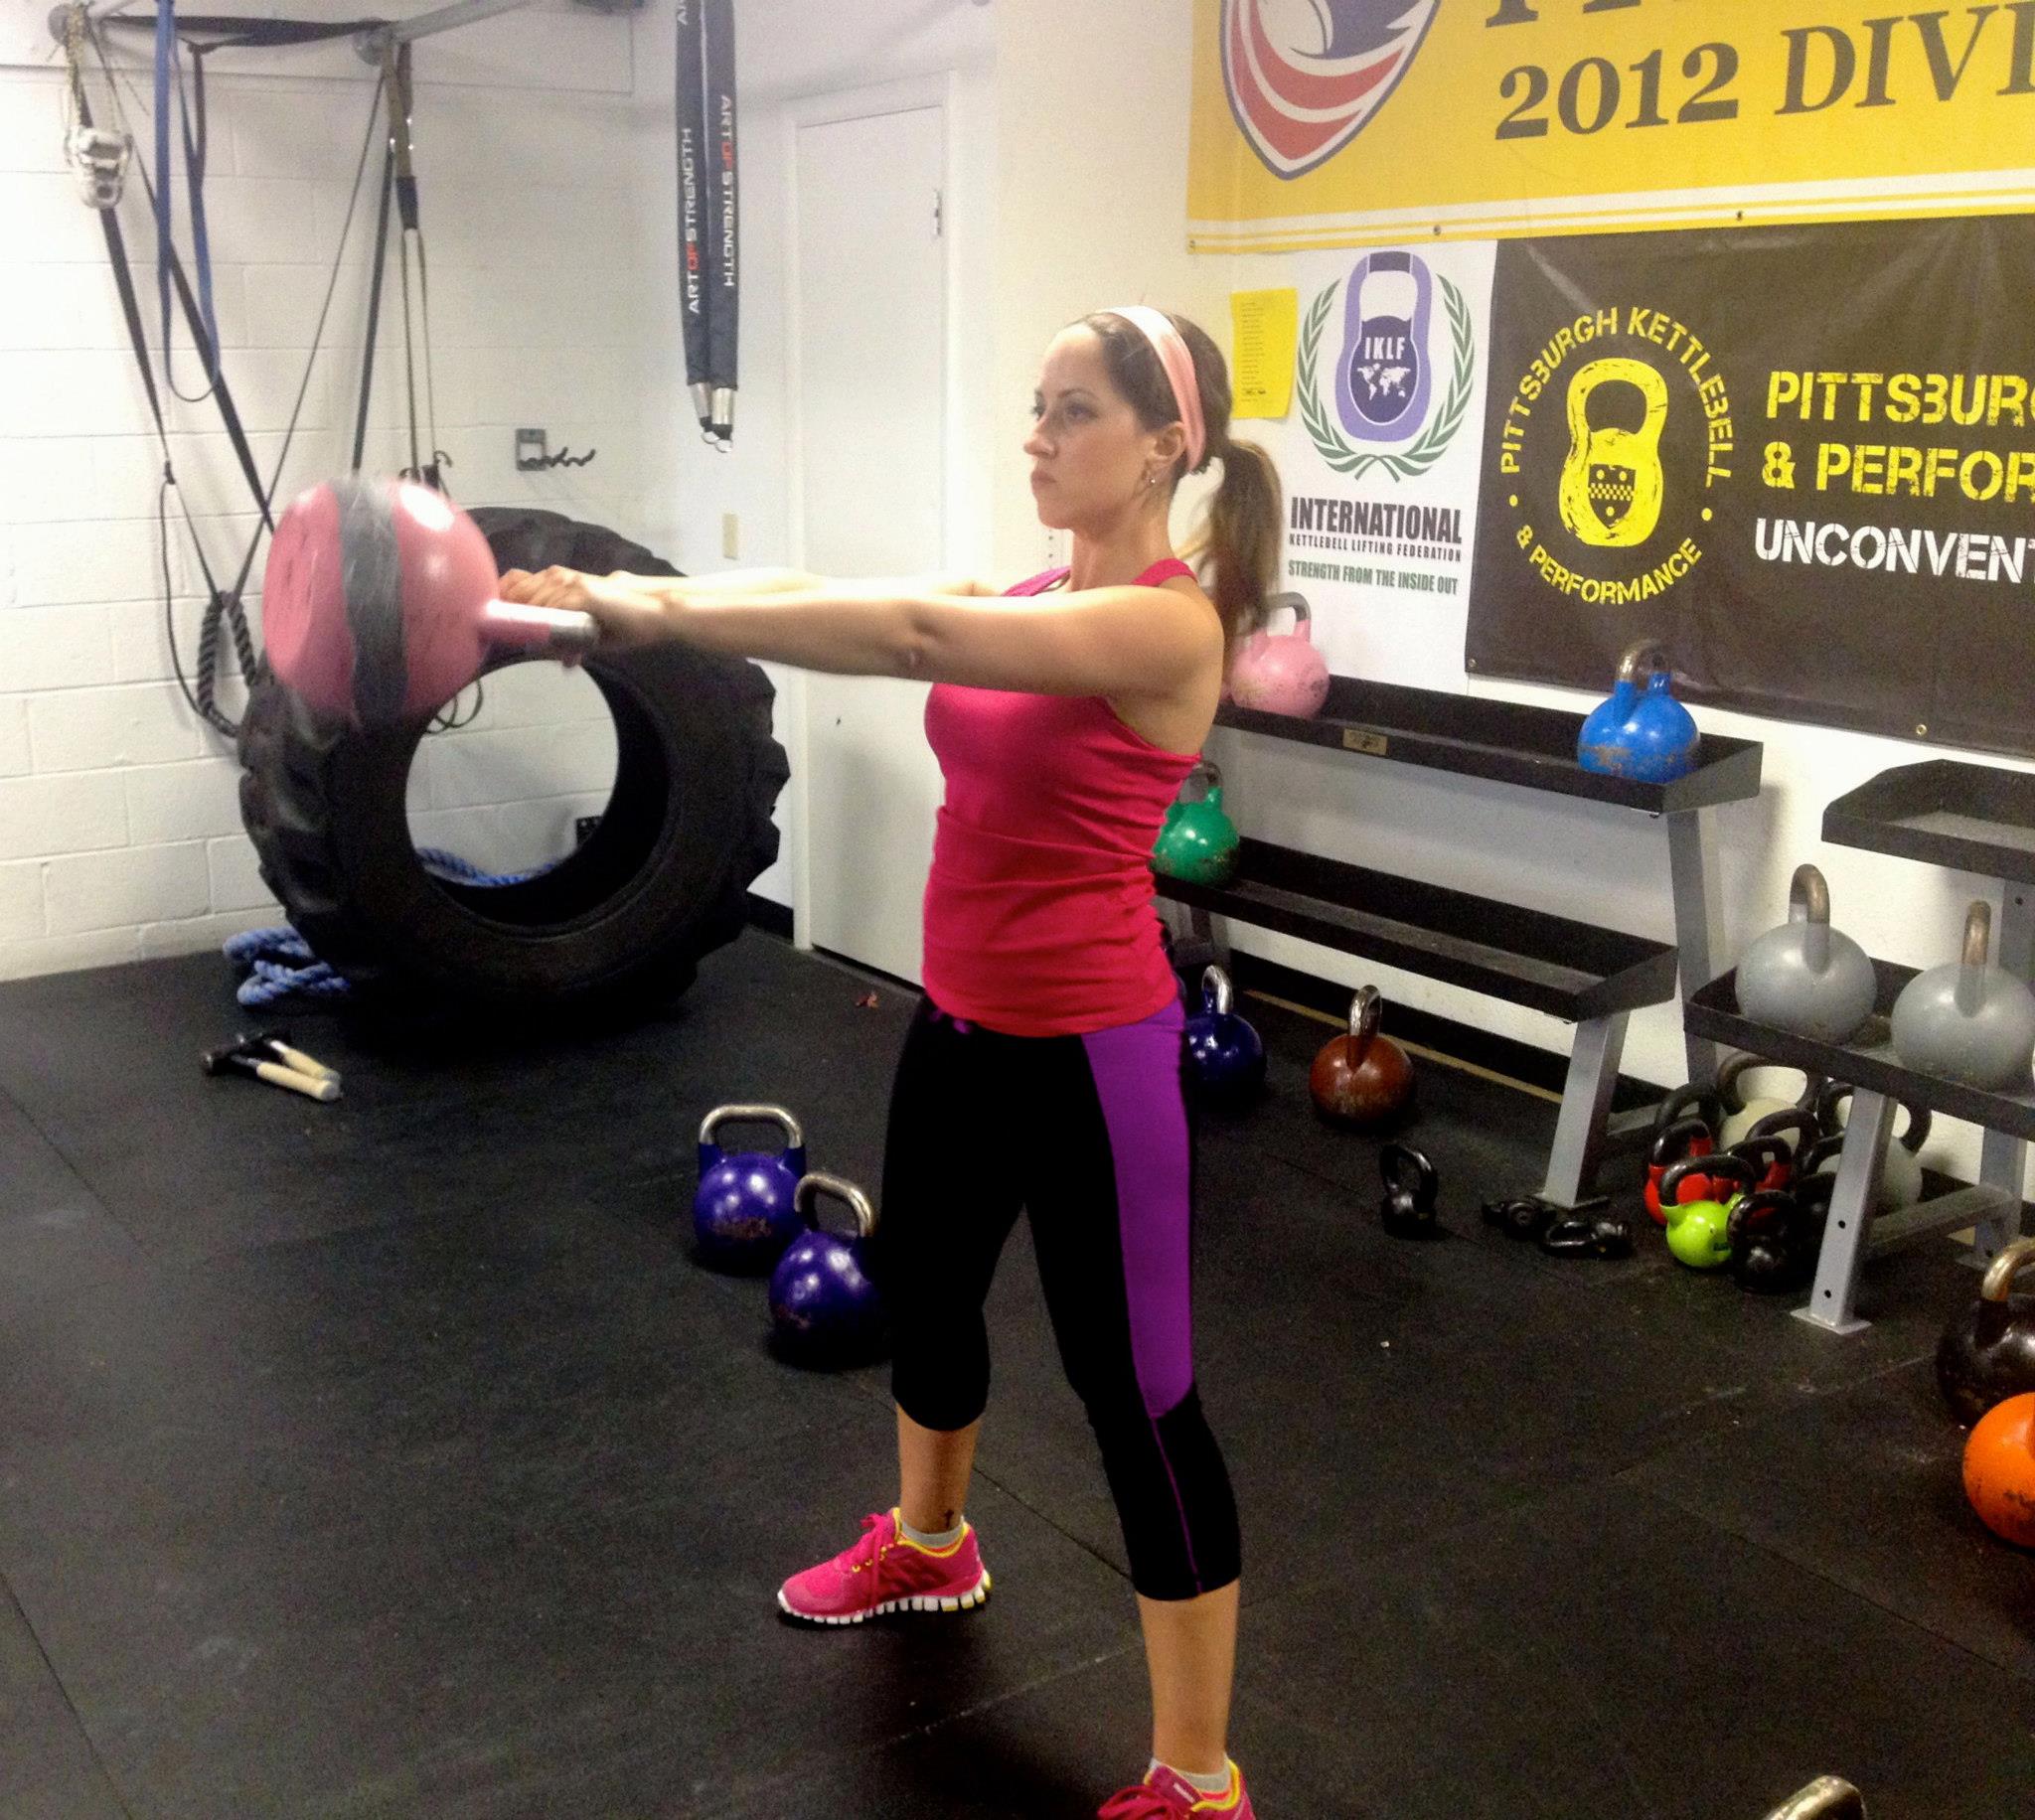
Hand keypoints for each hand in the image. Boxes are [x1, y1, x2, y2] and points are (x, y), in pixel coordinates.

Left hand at [497, 566, 673, 650]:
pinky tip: (536, 638)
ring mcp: (570, 583)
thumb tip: (564, 661)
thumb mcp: (595, 633)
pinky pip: (552, 608)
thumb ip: (575, 641)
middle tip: (499, 635)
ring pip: (530, 599)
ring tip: (515, 640)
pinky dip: (542, 624)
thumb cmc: (629, 620)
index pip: (518, 581)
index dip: (503, 598)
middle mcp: (561, 577)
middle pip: (516, 588)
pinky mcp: (582, 593)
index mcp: (561, 581)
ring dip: (521, 620)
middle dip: (505, 611)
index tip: (495, 620)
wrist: (657, 612)